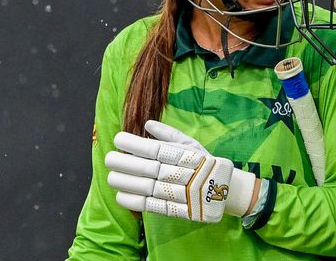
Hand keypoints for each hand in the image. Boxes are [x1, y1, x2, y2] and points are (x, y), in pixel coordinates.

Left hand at [105, 120, 255, 222]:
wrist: (226, 190)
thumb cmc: (204, 163)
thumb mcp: (192, 145)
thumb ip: (170, 135)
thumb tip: (147, 124)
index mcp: (187, 156)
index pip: (157, 149)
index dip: (136, 144)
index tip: (118, 139)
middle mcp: (184, 174)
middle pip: (150, 169)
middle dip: (126, 163)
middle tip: (109, 159)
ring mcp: (182, 194)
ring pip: (150, 188)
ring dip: (128, 183)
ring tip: (111, 177)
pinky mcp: (180, 211)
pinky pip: (155, 207)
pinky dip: (136, 202)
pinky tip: (121, 196)